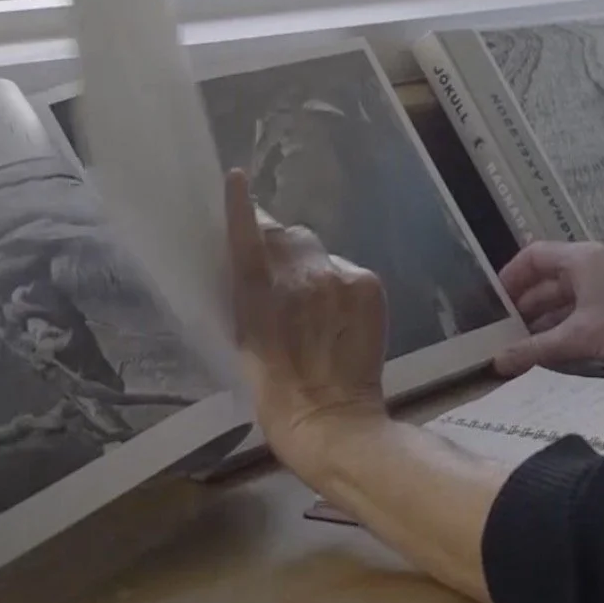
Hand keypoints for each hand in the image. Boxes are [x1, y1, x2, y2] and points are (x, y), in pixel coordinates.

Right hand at [224, 169, 387, 475]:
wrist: (334, 424)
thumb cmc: (277, 397)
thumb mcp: (247, 344)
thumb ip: (251, 300)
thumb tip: (256, 269)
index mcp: (259, 294)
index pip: (247, 238)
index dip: (241, 208)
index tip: (236, 178)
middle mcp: (299, 277)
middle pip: (287, 236)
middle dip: (279, 246)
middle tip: (280, 276)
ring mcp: (338, 278)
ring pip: (317, 252)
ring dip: (310, 268)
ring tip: (312, 306)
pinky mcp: (367, 285)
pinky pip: (346, 271)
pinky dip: (339, 286)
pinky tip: (339, 318)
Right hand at [493, 241, 603, 374]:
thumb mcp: (579, 339)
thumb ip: (535, 349)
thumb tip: (497, 361)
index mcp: (580, 259)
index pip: (532, 256)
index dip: (509, 277)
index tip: (491, 302)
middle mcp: (590, 263)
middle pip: (545, 277)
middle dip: (522, 303)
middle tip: (498, 330)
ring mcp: (603, 282)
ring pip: (561, 296)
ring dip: (541, 317)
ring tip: (516, 343)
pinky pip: (577, 308)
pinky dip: (561, 324)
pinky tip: (547, 346)